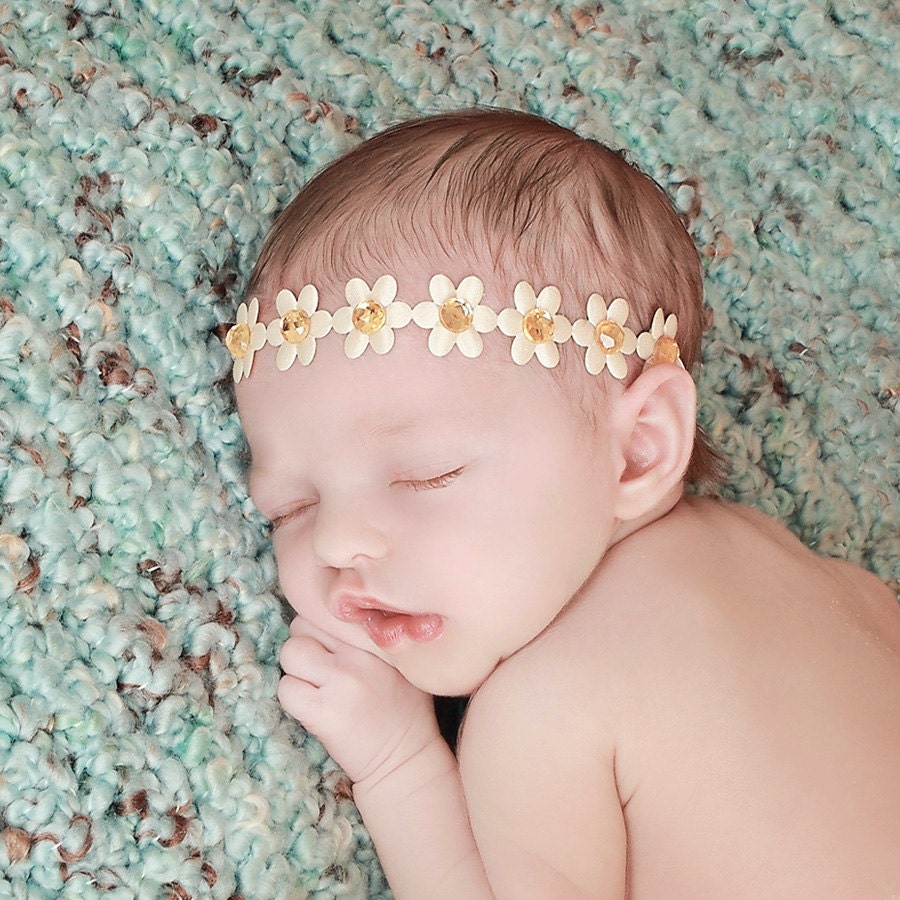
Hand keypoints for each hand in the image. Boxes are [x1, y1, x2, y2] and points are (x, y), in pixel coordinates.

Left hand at [278, 617, 441, 785]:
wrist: (405, 760)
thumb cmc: (406, 708)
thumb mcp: (402, 660)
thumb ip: (375, 635)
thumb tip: (342, 615)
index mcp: (377, 639)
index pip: (328, 610)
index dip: (322, 626)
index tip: (329, 644)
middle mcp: (358, 656)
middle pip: (303, 625)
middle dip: (306, 643)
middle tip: (321, 666)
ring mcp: (340, 683)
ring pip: (291, 653)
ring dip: (296, 670)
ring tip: (316, 685)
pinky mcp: (323, 713)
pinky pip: (287, 689)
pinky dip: (293, 697)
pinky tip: (312, 706)